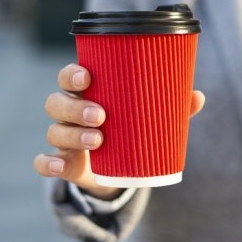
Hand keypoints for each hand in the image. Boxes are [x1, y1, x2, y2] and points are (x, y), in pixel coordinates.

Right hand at [33, 63, 205, 198]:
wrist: (119, 167)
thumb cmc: (132, 127)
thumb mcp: (150, 117)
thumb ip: (172, 107)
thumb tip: (198, 96)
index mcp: (87, 92)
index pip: (69, 77)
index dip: (72, 74)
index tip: (88, 77)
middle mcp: (69, 112)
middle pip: (57, 102)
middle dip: (76, 107)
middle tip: (101, 115)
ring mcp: (63, 138)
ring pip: (54, 131)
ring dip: (73, 135)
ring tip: (99, 140)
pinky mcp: (63, 163)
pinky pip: (44, 162)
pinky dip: (48, 164)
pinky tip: (60, 166)